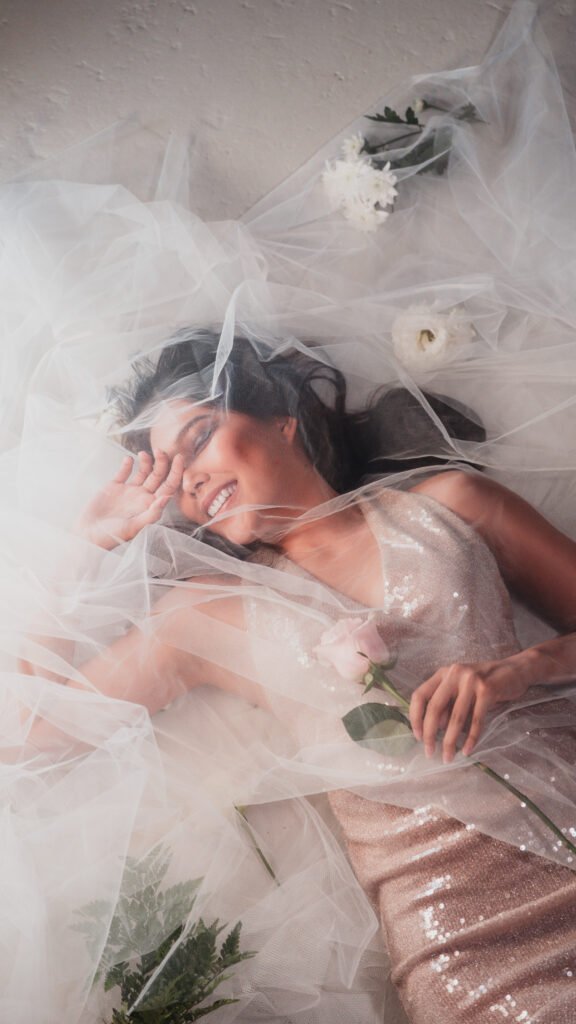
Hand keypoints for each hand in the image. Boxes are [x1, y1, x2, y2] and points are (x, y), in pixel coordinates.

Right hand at [76, 451, 183, 549]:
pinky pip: (124, 471)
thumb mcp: (134, 527)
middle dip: (162, 462)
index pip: (169, 486)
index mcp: (151, 506)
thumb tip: (167, 498)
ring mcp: (129, 491)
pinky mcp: (114, 487)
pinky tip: (128, 459)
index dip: (176, 471)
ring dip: (147, 460)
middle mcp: (143, 497)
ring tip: (143, 454)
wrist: (88, 536)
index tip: (179, 457)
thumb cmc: (112, 537)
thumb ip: (152, 513)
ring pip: (144, 471)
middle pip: (159, 475)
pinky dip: (127, 464)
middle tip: (160, 450)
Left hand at [409, 656, 532, 762]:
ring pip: (455, 717)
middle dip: (430, 733)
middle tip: (429, 752)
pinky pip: (476, 720)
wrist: (515, 670)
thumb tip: (434, 729)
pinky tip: (467, 750)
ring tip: (448, 756)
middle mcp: (454, 674)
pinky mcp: (488, 690)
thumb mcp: (461, 688)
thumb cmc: (484, 683)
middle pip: (435, 708)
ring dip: (450, 741)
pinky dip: (471, 738)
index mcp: (443, 673)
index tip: (418, 736)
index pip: (419, 695)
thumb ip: (447, 704)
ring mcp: (471, 681)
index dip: (415, 717)